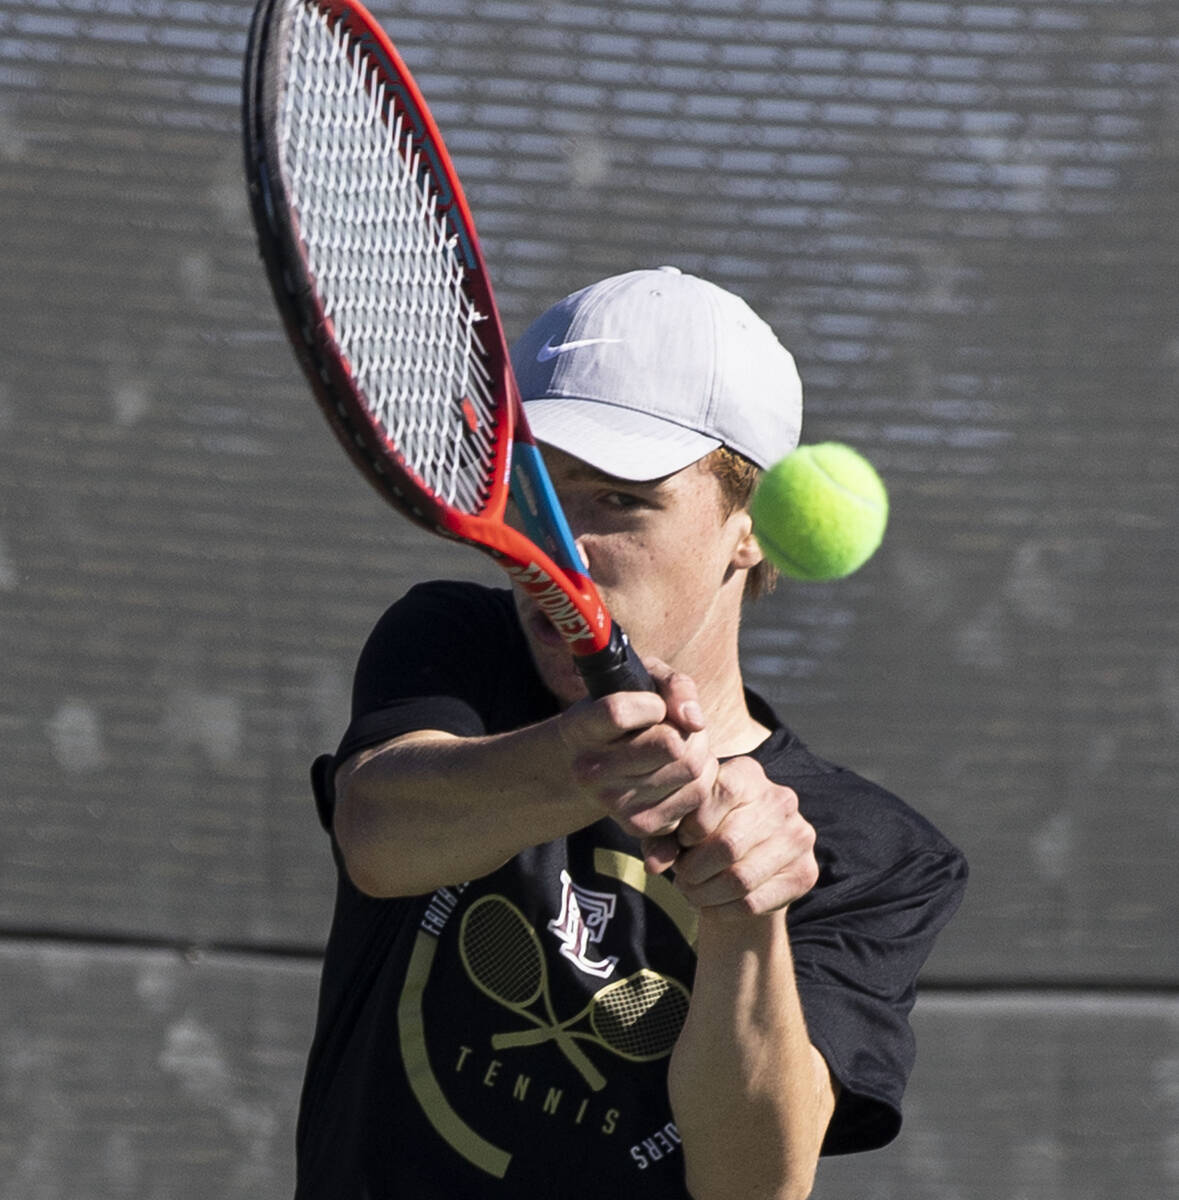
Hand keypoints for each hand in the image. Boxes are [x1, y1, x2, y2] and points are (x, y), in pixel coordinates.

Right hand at [556, 659, 717, 839]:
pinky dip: (700, 778)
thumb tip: (695, 721)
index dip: (651, 705)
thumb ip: (672, 686)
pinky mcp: (638, 825)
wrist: (596, 763)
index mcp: (581, 727)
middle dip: (686, 728)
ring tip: (678, 746)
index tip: (654, 705)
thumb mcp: (643, 681)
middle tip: (677, 725)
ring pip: (691, 770)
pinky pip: (697, 795)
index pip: (617, 713)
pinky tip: (678, 770)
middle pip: (671, 746)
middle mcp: (589, 770)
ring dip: (699, 751)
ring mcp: (612, 802)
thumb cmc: (625, 714)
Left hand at [645, 756, 818, 918]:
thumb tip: (655, 865)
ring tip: (691, 892)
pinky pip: (755, 902)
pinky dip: (723, 910)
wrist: (746, 862)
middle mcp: (780, 800)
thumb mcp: (680, 826)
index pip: (719, 795)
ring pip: (741, 878)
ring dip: (706, 893)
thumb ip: (663, 837)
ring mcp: (798, 836)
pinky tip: (711, 905)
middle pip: (729, 844)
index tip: (681, 840)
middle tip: (681, 876)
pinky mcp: (806, 873)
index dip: (691, 826)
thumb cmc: (704, 833)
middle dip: (694, 868)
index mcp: (748, 774)